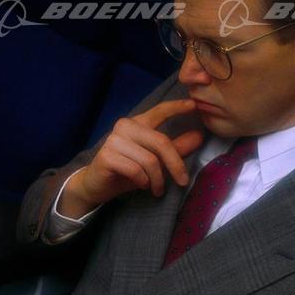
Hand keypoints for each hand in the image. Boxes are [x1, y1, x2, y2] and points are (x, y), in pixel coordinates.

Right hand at [60, 98, 204, 215]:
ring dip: (158, 179)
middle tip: (182, 181)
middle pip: (161, 142)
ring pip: (149, 160)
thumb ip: (175, 148)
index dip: (176, 107)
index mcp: (137, 124)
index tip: (194, 105)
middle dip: (175, 164)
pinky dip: (143, 181)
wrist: (96, 185)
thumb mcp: (155, 160)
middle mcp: (125, 127)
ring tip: (157, 189)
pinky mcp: (107, 156)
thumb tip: (198, 136)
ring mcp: (114, 140)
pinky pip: (136, 170)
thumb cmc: (127, 172)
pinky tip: (142, 185)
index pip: (159, 111)